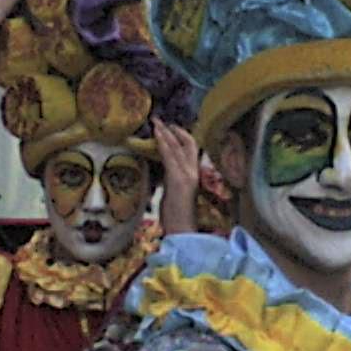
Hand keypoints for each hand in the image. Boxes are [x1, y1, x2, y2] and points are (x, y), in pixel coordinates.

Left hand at [153, 116, 199, 234]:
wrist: (183, 230)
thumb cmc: (177, 217)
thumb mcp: (175, 194)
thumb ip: (172, 181)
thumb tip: (165, 173)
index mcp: (194, 175)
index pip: (192, 151)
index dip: (183, 137)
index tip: (171, 128)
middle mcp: (193, 172)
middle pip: (188, 143)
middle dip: (174, 130)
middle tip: (160, 120)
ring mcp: (186, 174)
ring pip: (177, 147)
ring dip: (165, 133)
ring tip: (156, 122)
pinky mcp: (178, 178)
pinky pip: (169, 155)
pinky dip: (163, 142)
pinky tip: (156, 134)